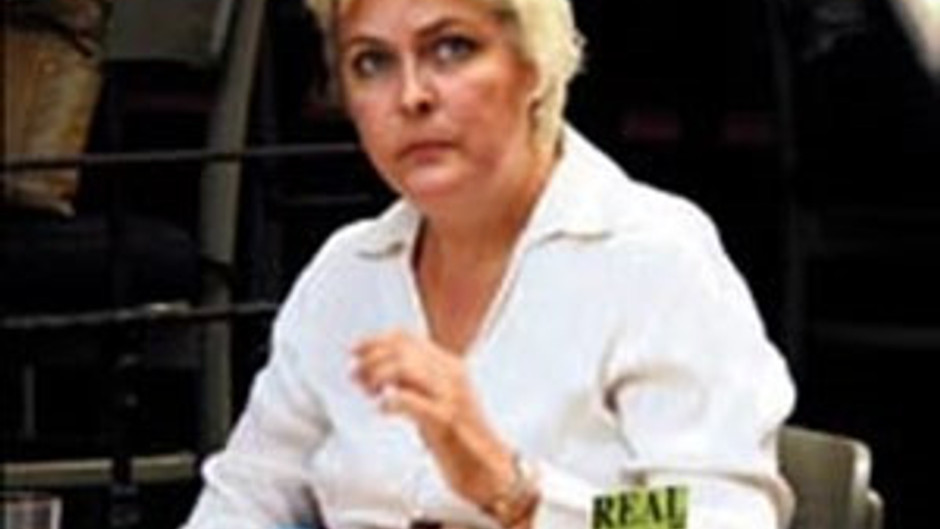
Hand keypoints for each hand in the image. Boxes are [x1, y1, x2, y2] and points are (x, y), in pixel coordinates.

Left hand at [351, 330, 516, 507]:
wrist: (486, 468)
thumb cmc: (457, 437)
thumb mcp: (434, 398)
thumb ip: (412, 380)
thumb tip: (374, 367)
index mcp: (449, 365)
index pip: (407, 336)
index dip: (375, 340)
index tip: (356, 351)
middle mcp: (452, 374)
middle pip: (402, 349)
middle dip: (372, 359)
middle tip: (356, 376)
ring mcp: (451, 395)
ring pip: (406, 367)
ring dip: (378, 376)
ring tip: (369, 392)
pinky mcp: (447, 419)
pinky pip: (413, 401)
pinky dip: (391, 401)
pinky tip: (383, 408)